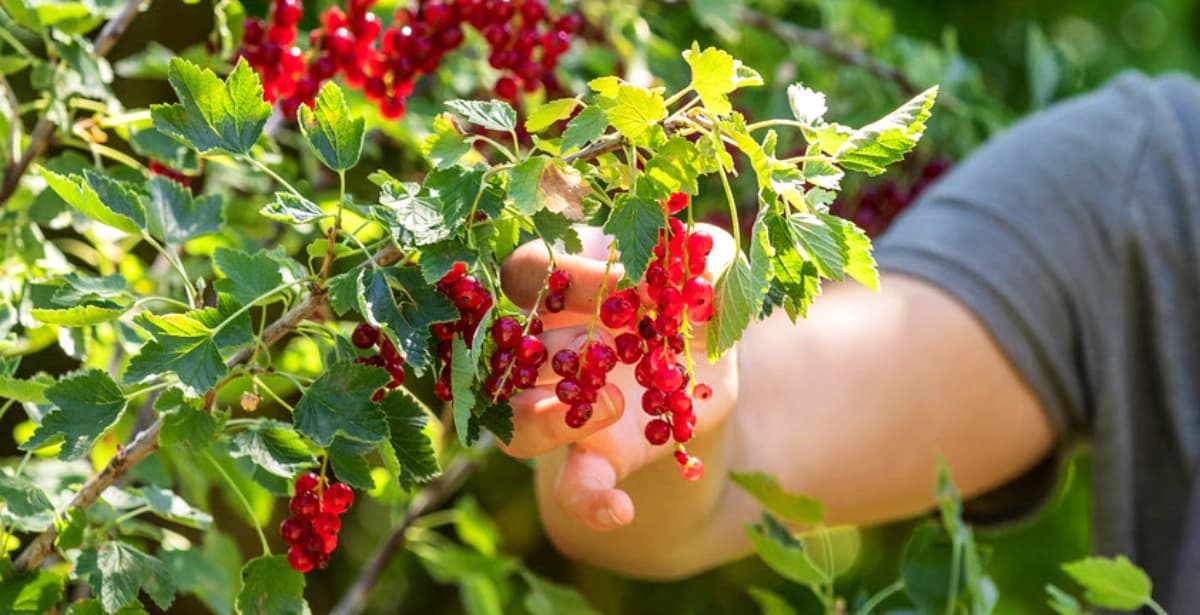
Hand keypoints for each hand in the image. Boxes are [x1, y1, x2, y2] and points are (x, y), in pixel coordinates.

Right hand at [499, 224, 738, 531]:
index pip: (528, 273)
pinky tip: (621, 510)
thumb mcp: (710, 272)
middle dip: (549, 349)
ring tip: (612, 405)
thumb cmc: (693, 302)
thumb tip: (694, 269)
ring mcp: (563, 405)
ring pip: (513, 425)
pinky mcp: (595, 455)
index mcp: (565, 289)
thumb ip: (708, 258)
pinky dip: (589, 503)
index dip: (562, 276)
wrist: (709, 368)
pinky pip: (571, 487)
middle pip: (507, 351)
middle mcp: (548, 347)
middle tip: (600, 344)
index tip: (621, 284)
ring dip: (544, 421)